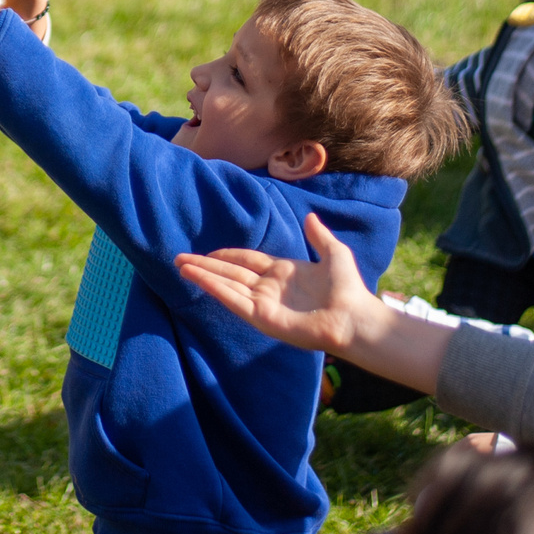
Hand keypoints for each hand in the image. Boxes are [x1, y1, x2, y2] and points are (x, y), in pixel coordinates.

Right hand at [176, 212, 385, 355]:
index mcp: (283, 273)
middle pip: (230, 272)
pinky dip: (214, 288)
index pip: (247, 261)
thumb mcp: (334, 253)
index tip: (208, 251)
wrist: (353, 317)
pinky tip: (198, 278)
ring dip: (203, 275)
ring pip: (226, 285)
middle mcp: (269, 288)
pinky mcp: (262, 317)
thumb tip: (310, 217)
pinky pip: (233, 299)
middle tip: (180, 259)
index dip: (227, 255)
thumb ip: (319, 236)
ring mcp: (263, 303)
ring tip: (181, 266)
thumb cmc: (348, 288)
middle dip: (206, 264)